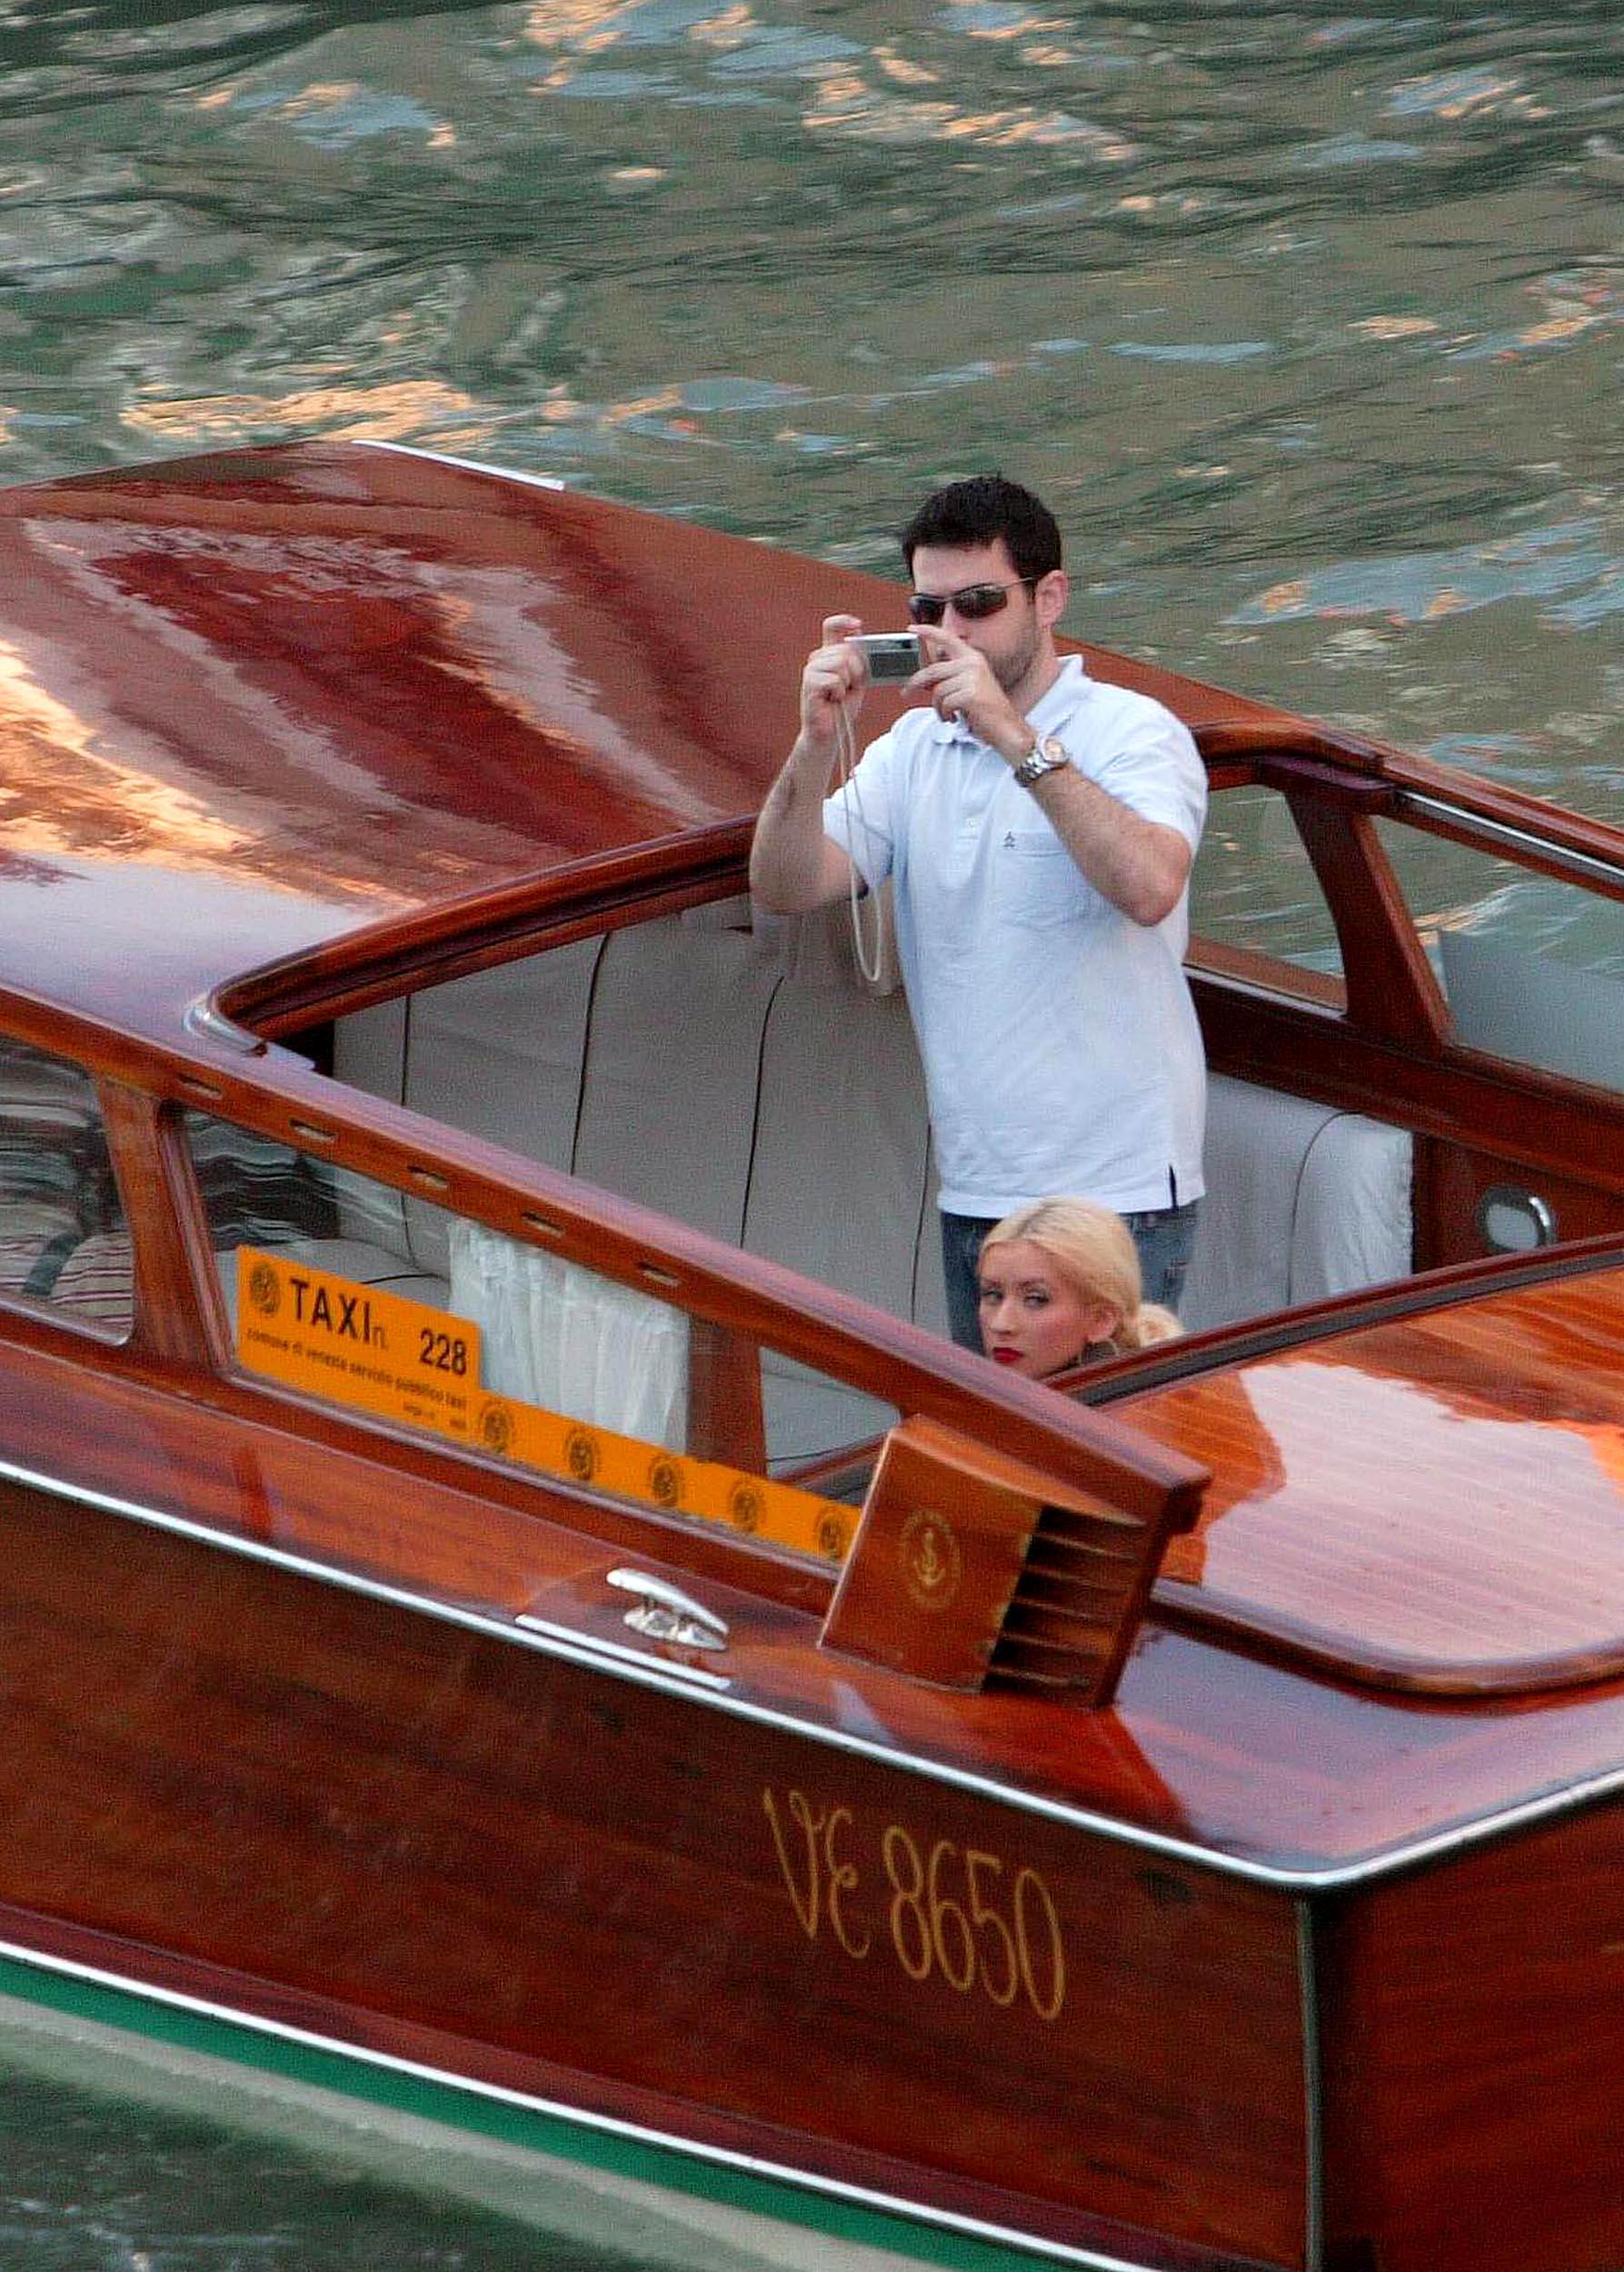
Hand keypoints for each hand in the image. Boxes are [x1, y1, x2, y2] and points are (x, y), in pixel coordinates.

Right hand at [799, 614, 870, 752]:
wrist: (830, 733)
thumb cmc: (843, 707)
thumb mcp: (857, 679)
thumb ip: (858, 659)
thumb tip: (860, 636)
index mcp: (828, 654)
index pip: (831, 627)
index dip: (844, 621)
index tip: (857, 625)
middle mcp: (817, 659)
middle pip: (845, 649)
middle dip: (856, 669)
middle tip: (849, 686)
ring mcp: (811, 670)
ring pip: (841, 663)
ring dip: (847, 682)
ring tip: (839, 694)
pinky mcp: (809, 684)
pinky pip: (834, 679)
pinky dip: (839, 692)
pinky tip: (832, 699)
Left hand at [911, 628, 1025, 758]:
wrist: (1007, 727)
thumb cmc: (987, 710)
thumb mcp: (967, 688)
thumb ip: (949, 679)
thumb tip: (922, 682)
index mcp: (973, 658)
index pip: (947, 639)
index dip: (928, 631)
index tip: (912, 627)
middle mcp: (973, 663)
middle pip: (932, 671)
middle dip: (915, 684)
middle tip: (906, 693)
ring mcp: (972, 677)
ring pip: (937, 691)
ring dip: (938, 707)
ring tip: (948, 714)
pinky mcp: (970, 693)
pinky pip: (944, 703)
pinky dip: (945, 714)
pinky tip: (954, 718)